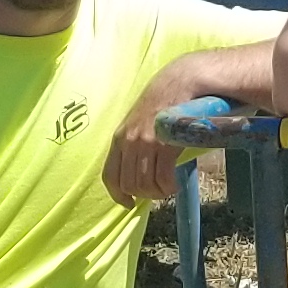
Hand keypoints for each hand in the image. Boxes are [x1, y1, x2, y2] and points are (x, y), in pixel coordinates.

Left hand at [104, 86, 211, 206]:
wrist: (178, 83)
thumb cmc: (160, 105)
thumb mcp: (137, 124)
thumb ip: (132, 145)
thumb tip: (135, 173)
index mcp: (119, 138)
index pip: (110, 175)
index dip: (117, 195)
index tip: (128, 203)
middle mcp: (129, 142)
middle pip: (129, 184)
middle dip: (144, 195)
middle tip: (157, 192)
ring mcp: (147, 143)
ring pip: (146, 184)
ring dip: (158, 193)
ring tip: (167, 188)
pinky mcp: (165, 144)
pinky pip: (163, 178)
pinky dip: (169, 187)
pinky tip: (175, 184)